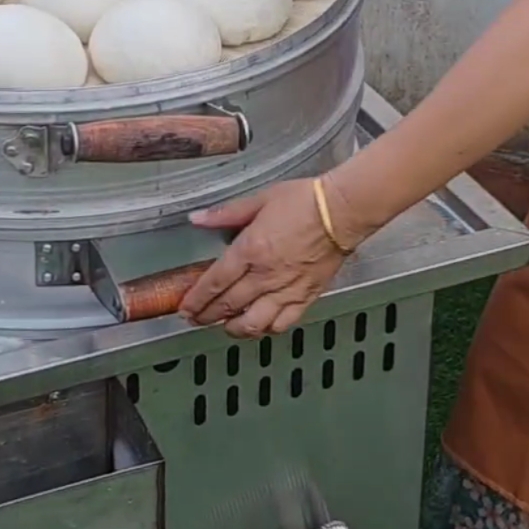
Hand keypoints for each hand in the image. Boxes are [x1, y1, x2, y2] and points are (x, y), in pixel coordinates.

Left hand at [179, 179, 347, 338]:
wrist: (342, 211)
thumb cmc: (305, 201)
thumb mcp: (260, 199)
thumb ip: (226, 214)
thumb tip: (198, 218)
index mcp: (251, 250)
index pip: (215, 283)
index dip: (196, 300)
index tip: (186, 308)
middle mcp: (266, 275)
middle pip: (228, 306)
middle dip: (207, 316)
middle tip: (196, 319)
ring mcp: (286, 289)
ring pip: (253, 323)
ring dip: (234, 328)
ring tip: (225, 326)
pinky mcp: (306, 297)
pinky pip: (282, 323)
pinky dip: (267, 329)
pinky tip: (260, 325)